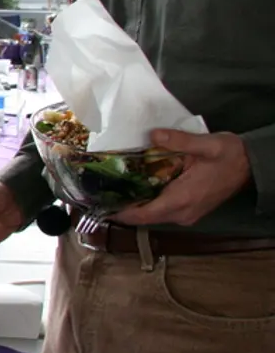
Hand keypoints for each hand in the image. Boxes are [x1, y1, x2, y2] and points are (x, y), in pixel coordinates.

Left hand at [110, 129, 250, 226]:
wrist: (252, 165)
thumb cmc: (230, 155)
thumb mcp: (207, 144)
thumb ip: (179, 141)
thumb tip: (153, 135)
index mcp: (183, 200)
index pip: (145, 214)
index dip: (121, 213)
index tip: (101, 206)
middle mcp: (183, 213)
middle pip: (146, 217)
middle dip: (123, 209)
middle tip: (101, 194)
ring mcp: (187, 214)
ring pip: (154, 215)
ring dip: (135, 206)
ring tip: (114, 191)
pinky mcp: (190, 210)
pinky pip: (163, 211)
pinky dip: (148, 203)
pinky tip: (137, 189)